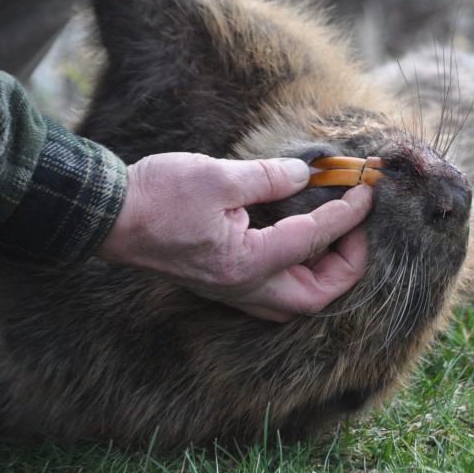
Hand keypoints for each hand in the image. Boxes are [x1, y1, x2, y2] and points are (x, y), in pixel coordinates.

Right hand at [96, 153, 371, 321]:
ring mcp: (230, 289)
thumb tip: (307, 173)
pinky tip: (301, 236)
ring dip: (323, 271)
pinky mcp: (221, 280)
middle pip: (316, 296)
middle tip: (356, 224)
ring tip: (335, 230)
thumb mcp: (219, 176)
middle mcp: (243, 287)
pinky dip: (298, 268)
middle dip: (347, 264)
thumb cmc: (157, 196)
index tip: (366, 188)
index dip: (348, 214)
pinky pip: (274, 288)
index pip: (316, 241)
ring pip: (295, 299)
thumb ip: (269, 177)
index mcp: (248, 264)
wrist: (106, 216)